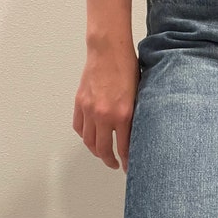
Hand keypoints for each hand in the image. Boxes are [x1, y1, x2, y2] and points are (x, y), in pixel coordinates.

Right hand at [73, 44, 139, 171]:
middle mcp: (104, 115)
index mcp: (123, 114)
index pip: (124, 147)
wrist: (108, 51)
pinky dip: (84, 136)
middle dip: (110, 160)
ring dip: (96, 151)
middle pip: (103, 149)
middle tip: (115, 164)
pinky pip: (79, 127)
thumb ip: (134, 115)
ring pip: (89, 141)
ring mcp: (89, 110)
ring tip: (103, 154)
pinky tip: (91, 137)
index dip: (126, 160)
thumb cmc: (127, 68)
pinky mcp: (80, 103)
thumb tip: (135, 133)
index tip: (128, 167)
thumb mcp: (139, 95)